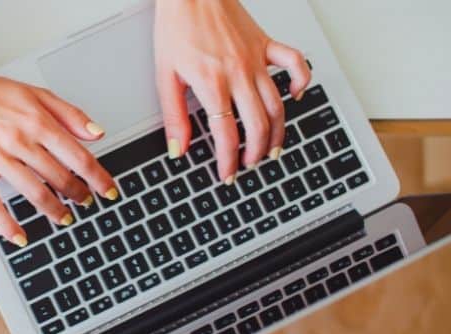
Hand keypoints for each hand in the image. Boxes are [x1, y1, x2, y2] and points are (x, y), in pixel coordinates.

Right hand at [0, 69, 117, 246]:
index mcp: (37, 122)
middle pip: (59, 177)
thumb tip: (97, 134)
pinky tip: (21, 237)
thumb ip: (70, 114)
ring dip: (54, 210)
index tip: (109, 191)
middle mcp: (19, 141)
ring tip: (64, 218)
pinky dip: (8, 225)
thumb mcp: (36, 94)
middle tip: (86, 202)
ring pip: (34, 192)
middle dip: (78, 194)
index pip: (78, 156)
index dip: (98, 177)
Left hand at [154, 0, 310, 182]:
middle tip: (248, 166)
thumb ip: (174, 116)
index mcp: (213, 83)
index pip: (226, 134)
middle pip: (258, 125)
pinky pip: (295, 64)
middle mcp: (239, 74)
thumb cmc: (176, 27)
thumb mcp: (165, 76)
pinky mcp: (266, 44)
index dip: (227, 161)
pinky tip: (295, 97)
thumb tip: (177, 148)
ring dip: (278, 132)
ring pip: (278, 104)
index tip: (226, 174)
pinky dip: (301, 82)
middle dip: (255, 153)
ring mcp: (257, 59)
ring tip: (271, 150)